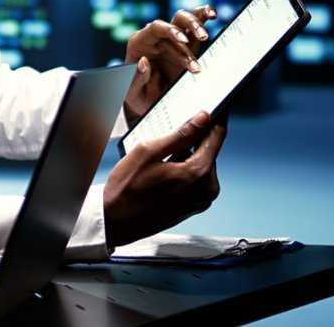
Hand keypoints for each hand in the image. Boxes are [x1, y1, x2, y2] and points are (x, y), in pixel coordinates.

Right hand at [103, 111, 226, 247]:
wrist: (117, 221)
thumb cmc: (127, 188)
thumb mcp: (148, 152)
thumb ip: (180, 134)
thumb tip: (202, 119)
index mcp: (199, 173)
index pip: (216, 137)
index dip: (213, 120)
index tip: (210, 111)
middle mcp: (207, 189)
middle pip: (208, 152)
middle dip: (193, 141)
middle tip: (167, 139)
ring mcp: (202, 200)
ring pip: (201, 166)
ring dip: (186, 157)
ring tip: (159, 161)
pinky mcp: (195, 207)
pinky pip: (196, 181)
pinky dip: (184, 172)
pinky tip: (162, 174)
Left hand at [123, 5, 216, 123]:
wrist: (151, 102)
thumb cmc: (139, 96)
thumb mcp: (134, 93)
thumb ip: (137, 79)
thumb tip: (143, 62)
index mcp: (139, 44)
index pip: (154, 28)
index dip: (170, 31)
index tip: (183, 40)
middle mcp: (155, 38)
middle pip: (173, 21)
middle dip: (189, 26)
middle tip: (202, 37)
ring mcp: (172, 40)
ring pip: (185, 20)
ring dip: (198, 24)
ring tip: (205, 36)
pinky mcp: (186, 45)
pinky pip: (194, 27)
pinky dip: (203, 17)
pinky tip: (212, 15)